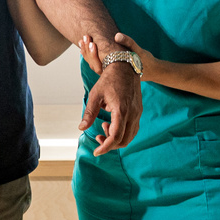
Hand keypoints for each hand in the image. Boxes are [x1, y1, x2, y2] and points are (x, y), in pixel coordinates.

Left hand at [78, 31, 160, 81]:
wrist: (151, 70)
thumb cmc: (144, 61)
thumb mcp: (138, 51)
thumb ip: (128, 42)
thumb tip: (117, 35)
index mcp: (115, 72)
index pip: (98, 65)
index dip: (93, 54)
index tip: (91, 42)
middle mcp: (110, 74)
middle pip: (93, 64)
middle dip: (87, 51)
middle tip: (84, 37)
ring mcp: (109, 72)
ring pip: (94, 63)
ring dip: (87, 52)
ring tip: (82, 39)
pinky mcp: (109, 68)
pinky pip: (97, 61)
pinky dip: (91, 53)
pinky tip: (88, 43)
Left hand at [79, 39, 141, 153]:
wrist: (125, 67)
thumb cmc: (109, 80)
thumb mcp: (95, 95)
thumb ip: (89, 113)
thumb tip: (81, 128)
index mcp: (121, 110)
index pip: (115, 137)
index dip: (105, 147)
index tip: (96, 152)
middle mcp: (132, 114)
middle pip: (124, 140)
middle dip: (110, 144)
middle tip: (98, 137)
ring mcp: (137, 113)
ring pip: (130, 136)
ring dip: (117, 138)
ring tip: (104, 128)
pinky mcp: (139, 111)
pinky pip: (133, 129)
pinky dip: (123, 132)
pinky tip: (112, 124)